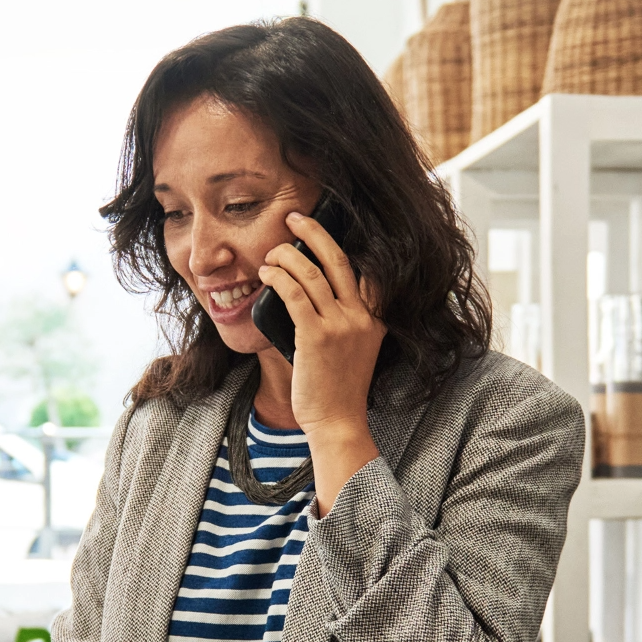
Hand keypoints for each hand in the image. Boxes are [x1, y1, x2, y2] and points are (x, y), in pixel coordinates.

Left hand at [259, 210, 384, 511]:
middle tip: (294, 218)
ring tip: (271, 253)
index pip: (365, 269)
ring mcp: (340, 325)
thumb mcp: (354, 349)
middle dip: (314, 232)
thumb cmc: (339, 389)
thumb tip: (310, 291)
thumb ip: (344, 320)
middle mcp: (362, 316)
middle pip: (338, 259)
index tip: (324, 229)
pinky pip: (294, 294)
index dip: (344, 243)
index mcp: (375, 318)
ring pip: (311, 273)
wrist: (338, 422)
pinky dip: (278, 278)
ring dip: (286, 256)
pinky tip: (266, 273)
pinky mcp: (316, 336)